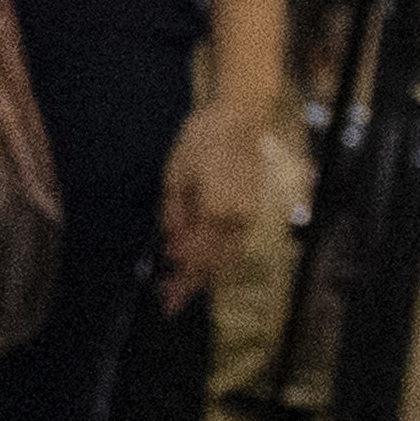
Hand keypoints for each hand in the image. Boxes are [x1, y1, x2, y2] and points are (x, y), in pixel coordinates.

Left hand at [155, 86, 273, 310]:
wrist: (238, 119)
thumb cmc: (201, 143)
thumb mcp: (175, 179)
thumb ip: (175, 217)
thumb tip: (172, 248)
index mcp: (216, 214)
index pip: (198, 260)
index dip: (182, 283)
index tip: (165, 300)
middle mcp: (238, 221)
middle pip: (215, 265)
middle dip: (192, 285)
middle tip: (169, 298)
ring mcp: (250, 216)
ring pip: (230, 259)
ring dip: (207, 275)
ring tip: (185, 286)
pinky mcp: (254, 209)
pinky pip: (237, 245)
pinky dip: (221, 260)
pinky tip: (206, 263)